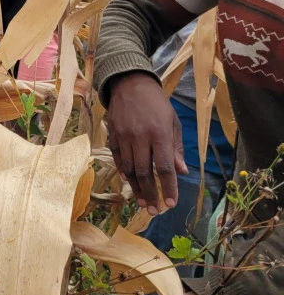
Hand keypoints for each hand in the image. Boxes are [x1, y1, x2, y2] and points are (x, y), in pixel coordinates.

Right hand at [107, 72, 187, 215]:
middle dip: (150, 194)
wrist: (129, 84)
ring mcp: (124, 137)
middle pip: (144, 172)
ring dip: (136, 188)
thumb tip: (182, 172)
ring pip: (129, 169)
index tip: (171, 203)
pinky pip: (118, 159)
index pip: (164, 167)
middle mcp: (140, 137)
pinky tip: (128, 182)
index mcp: (160, 134)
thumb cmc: (157, 103)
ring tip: (142, 202)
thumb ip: (176, 148)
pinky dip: (123, 172)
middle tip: (154, 211)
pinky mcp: (112, 135)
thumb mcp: (173, 122)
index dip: (168, 187)